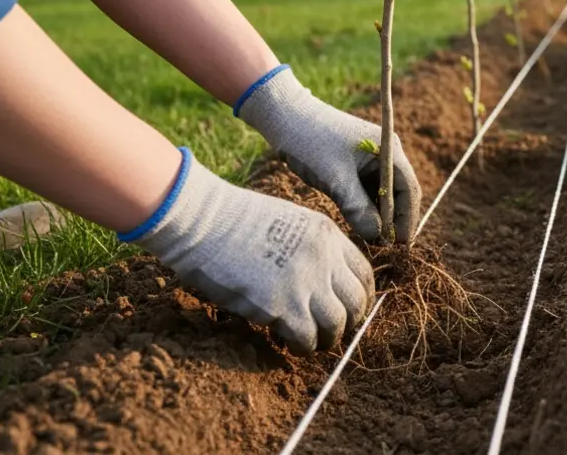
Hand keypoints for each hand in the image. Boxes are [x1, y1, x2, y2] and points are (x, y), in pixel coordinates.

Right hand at [123, 148, 374, 353]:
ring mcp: (305, 283)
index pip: (363, 272)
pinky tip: (292, 345)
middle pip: (356, 302)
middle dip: (350, 321)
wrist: (204, 221)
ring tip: (315, 342)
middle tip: (335, 330)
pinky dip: (303, 347)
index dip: (361, 296)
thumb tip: (321, 279)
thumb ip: (312, 247)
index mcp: (328, 235)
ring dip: (328, 338)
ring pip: (336, 324)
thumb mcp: (289, 221)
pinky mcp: (281, 306)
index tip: (353, 308)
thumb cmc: (235, 220)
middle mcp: (324, 259)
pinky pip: (306, 338)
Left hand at [235, 65, 421, 243]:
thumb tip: (377, 236)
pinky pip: (369, 193)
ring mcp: (372, 161)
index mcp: (388, 150)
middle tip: (390, 249)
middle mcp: (385, 154)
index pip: (409, 190)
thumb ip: (358, 207)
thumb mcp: (335, 177)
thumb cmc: (310, 141)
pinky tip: (362, 226)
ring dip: (382, 217)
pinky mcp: (356, 167)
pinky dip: (368, 210)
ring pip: (385, 196)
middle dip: (397, 221)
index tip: (401, 245)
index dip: (408, 219)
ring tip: (375, 242)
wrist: (285, 117)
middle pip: (401, 194)